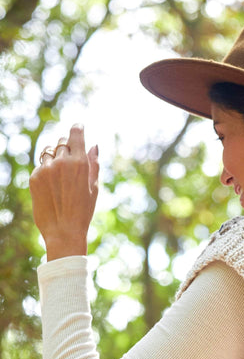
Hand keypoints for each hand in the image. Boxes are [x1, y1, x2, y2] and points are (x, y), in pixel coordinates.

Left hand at [29, 124, 99, 259]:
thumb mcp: (94, 188)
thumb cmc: (83, 212)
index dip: (77, 128)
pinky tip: (52, 188)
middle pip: (62, 142)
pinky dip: (46, 171)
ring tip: (60, 176)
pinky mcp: (34, 177)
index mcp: (80, 163)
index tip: (77, 127)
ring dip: (55, 157)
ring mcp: (46, 169)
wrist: (63, 231)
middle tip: (70, 161)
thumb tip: (94, 146)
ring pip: (49, 152)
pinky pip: (40, 166)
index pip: (76, 134)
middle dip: (67, 147)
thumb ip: (94, 165)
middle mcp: (62, 162)